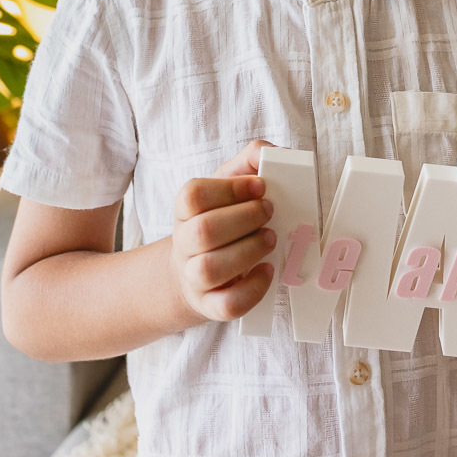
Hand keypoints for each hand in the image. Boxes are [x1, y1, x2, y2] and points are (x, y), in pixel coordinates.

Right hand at [170, 139, 276, 321]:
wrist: (196, 272)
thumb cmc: (220, 221)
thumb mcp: (228, 187)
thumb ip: (249, 162)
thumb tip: (272, 152)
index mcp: (185, 210)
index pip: (193, 195)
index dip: (229, 189)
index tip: (260, 186)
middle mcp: (184, 243)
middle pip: (202, 232)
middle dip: (244, 219)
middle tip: (269, 211)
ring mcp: (193, 278)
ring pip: (209, 269)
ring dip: (248, 252)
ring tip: (270, 239)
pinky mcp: (210, 305)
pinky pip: (226, 305)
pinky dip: (252, 289)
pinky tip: (267, 270)